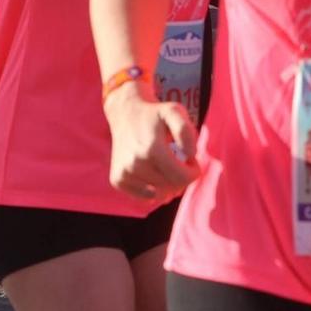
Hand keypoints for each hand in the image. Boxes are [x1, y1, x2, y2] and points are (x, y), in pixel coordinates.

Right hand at [103, 86, 199, 200]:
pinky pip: (144, 198)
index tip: (190, 160)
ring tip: (166, 166)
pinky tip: (153, 174)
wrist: (125, 113)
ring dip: (168, 185)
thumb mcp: (175, 112)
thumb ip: (186, 131)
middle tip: (179, 161)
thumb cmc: (154, 115)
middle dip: (181, 177)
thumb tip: (190, 155)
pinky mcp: (117, 180)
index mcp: (151, 148)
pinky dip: (153, 190)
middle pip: (172, 188)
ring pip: (159, 195)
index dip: (193, 171)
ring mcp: (124, 173)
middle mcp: (135, 163)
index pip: (182, 178)